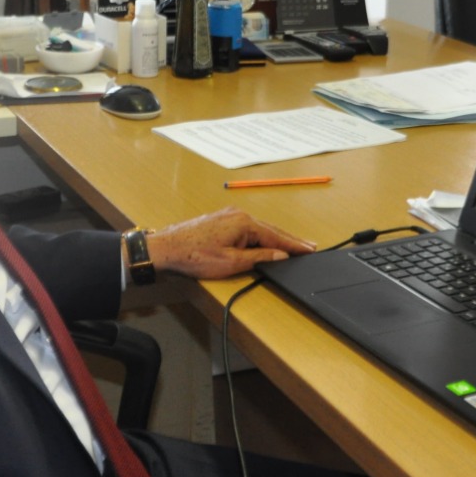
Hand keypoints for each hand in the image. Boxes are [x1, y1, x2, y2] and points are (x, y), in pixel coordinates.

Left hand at [146, 207, 315, 279]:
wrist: (165, 249)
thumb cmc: (193, 257)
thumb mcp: (231, 263)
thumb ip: (259, 258)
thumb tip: (280, 255)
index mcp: (243, 222)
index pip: (276, 235)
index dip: (295, 245)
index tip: (311, 249)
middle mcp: (238, 213)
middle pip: (270, 229)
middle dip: (290, 240)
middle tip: (309, 246)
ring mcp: (228, 215)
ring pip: (258, 228)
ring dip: (275, 238)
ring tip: (293, 246)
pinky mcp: (220, 220)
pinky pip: (247, 227)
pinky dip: (260, 235)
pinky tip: (265, 241)